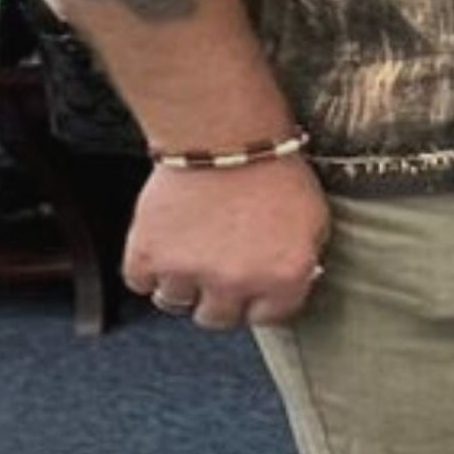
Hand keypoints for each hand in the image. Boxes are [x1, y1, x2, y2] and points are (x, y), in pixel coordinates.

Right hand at [128, 153, 331, 332]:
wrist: (223, 135)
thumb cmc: (271, 169)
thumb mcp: (313, 220)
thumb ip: (302, 260)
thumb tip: (295, 281)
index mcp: (283, 279)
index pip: (267, 317)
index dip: (258, 300)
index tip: (252, 289)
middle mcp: (236, 283)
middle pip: (217, 318)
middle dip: (217, 298)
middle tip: (216, 272)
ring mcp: (189, 272)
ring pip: (175, 303)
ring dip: (180, 284)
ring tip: (186, 256)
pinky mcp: (149, 255)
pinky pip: (140, 283)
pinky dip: (146, 270)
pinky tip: (160, 250)